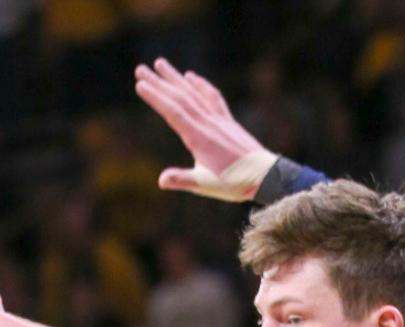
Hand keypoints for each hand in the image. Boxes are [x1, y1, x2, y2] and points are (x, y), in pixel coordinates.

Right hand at [134, 57, 275, 199]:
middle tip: (140, 68)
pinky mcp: (227, 120)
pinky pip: (211, 97)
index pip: (173, 112)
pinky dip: (200, 85)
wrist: (264, 176)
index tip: (140, 84)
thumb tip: (161, 181)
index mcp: (199, 138)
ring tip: (161, 64)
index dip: (156, 98)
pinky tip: (190, 77)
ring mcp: (218, 119)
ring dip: (175, 78)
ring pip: (194, 93)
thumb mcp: (205, 185)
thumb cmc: (234, 184)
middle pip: (180, 98)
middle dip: (159, 82)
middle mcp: (208, 123)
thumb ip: (182, 180)